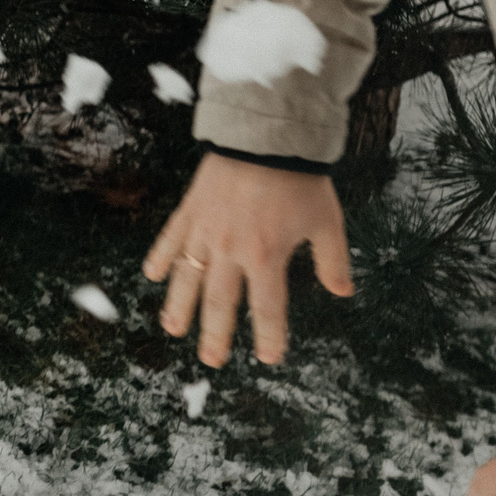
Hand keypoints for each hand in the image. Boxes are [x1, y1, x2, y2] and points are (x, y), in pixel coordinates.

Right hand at [142, 153, 351, 366]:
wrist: (265, 136)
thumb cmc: (299, 180)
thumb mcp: (327, 222)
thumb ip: (333, 261)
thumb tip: (343, 293)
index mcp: (266, 257)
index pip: (267, 308)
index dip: (269, 336)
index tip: (269, 358)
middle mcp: (230, 251)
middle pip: (219, 302)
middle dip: (215, 334)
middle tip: (211, 360)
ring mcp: (205, 231)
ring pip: (187, 278)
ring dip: (179, 307)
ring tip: (173, 329)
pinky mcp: (190, 211)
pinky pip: (170, 239)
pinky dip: (160, 258)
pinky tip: (152, 276)